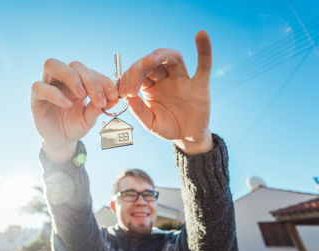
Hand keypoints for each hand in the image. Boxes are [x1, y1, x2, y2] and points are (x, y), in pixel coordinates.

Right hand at [31, 59, 117, 161]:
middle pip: (74, 65)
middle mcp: (62, 79)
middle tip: (100, 99)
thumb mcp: (90, 118)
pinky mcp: (36, 97)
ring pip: (52, 65)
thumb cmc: (76, 126)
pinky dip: (54, 93)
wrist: (61, 141)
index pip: (91, 72)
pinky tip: (67, 104)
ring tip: (82, 95)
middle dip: (90, 80)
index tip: (114, 96)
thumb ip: (99, 107)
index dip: (104, 81)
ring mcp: (48, 85)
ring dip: (70, 77)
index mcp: (79, 81)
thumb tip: (114, 98)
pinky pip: (39, 87)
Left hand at [119, 31, 212, 154]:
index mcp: (151, 86)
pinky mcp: (200, 86)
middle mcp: (166, 79)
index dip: (128, 79)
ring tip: (149, 61)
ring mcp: (183, 80)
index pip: (137, 73)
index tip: (124, 94)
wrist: (188, 138)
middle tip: (131, 87)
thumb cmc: (168, 127)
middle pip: (152, 62)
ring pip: (173, 57)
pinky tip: (201, 35)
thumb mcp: (150, 123)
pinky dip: (204, 50)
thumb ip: (140, 112)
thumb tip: (129, 99)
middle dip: (138, 69)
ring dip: (160, 55)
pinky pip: (204, 65)